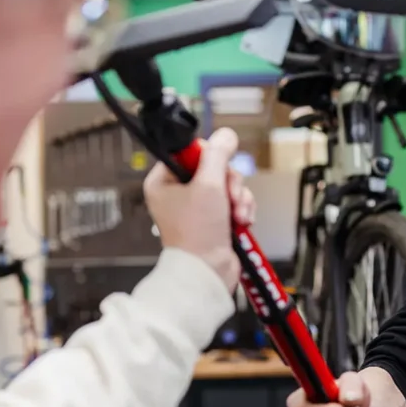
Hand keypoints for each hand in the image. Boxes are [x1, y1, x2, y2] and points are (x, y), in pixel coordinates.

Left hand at [143, 127, 254, 289]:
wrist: (207, 272)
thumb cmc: (197, 233)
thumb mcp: (209, 184)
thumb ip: (218, 154)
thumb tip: (226, 134)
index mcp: (164, 182)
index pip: (190, 152)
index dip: (209, 158)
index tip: (216, 168)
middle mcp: (178, 193)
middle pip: (213, 168)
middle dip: (229, 183)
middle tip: (230, 197)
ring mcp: (197, 207)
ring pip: (228, 185)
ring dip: (239, 198)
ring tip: (237, 214)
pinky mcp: (214, 219)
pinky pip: (234, 202)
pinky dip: (242, 210)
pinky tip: (241, 222)